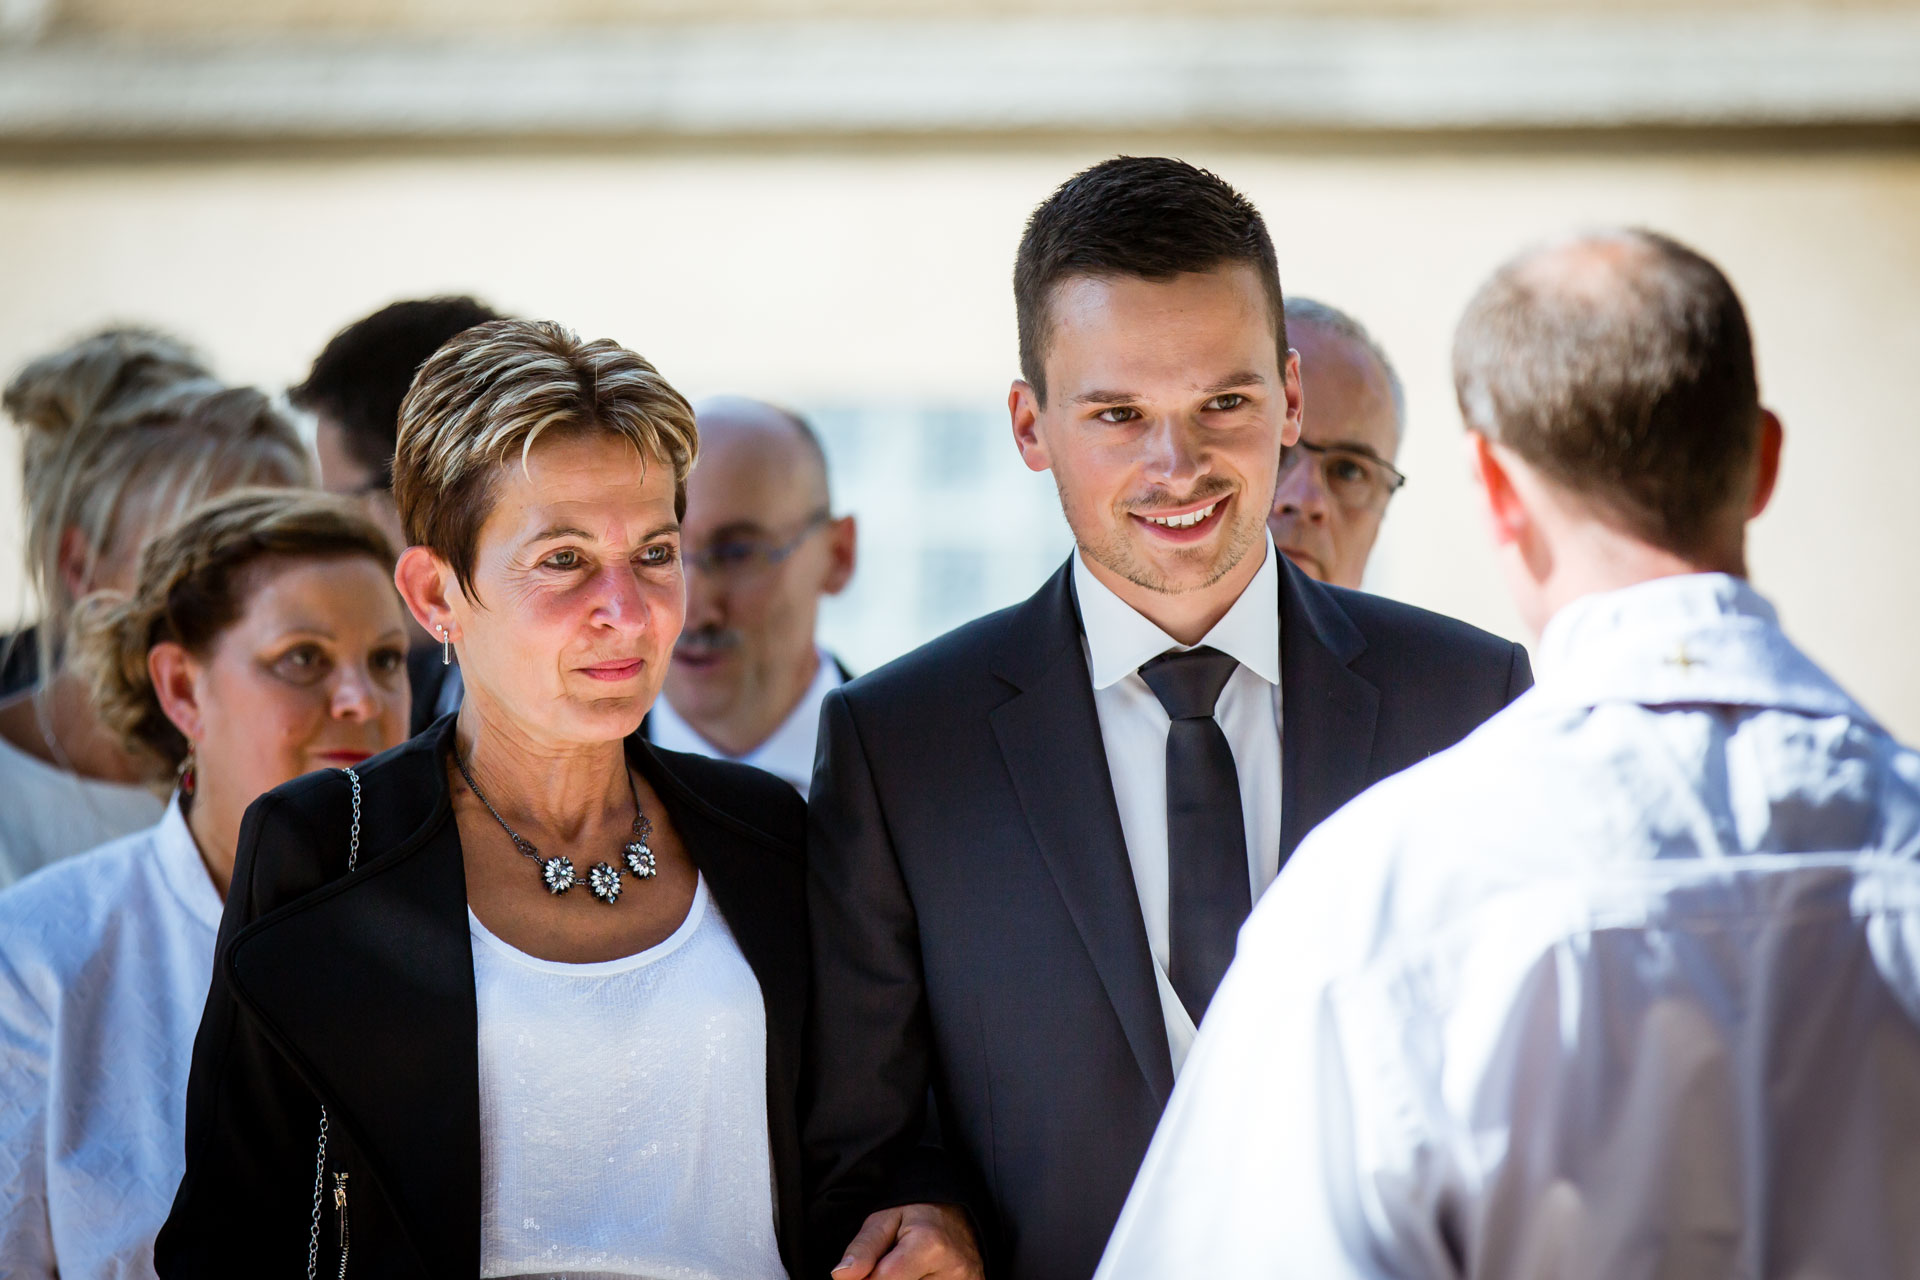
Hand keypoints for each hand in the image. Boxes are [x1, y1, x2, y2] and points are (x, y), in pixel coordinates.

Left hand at [831, 1202, 983, 1279]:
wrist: (962, 1213)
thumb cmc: (920, 1212)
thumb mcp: (886, 1218)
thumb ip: (863, 1249)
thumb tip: (840, 1277)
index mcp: (929, 1246)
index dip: (863, 1279)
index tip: (860, 1273)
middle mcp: (952, 1270)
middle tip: (890, 1264)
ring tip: (908, 1269)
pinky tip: (920, 1275)